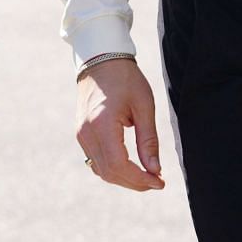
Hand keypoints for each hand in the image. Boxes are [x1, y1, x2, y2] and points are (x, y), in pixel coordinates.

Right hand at [75, 58, 164, 190]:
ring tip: (147, 176)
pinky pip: (95, 161)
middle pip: (109, 173)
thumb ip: (148, 140)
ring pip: (101, 170)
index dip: (139, 179)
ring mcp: (81, 134)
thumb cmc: (125, 78)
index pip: (119, 165)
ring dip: (124, 179)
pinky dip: (113, 169)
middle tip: (157, 182)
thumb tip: (155, 170)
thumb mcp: (144, 106)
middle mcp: (86, 133)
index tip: (159, 182)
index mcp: (102, 125)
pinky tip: (131, 166)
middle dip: (134, 182)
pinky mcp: (81, 134)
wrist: (100, 59)